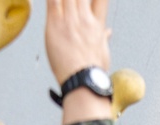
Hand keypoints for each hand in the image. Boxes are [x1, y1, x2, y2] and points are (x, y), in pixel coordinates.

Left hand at [45, 0, 112, 123]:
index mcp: (97, 24)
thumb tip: (107, 32)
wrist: (84, 82)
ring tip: (63, 5)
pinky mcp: (55, 24)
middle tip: (72, 5)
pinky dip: (52, 0)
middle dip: (78, 0)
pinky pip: (52, 1)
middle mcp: (85, 18)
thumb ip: (102, 37)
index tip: (91, 2)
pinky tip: (52, 2)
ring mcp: (70, 20)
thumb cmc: (93, 72)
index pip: (101, 0)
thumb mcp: (103, 53)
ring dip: (65, 0)